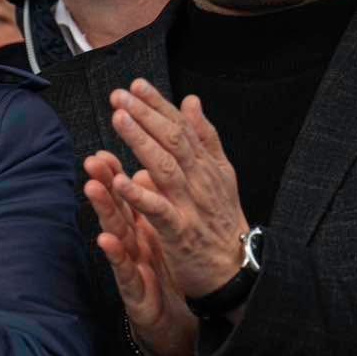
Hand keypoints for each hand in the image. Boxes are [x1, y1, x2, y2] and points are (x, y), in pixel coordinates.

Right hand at [84, 151, 197, 355]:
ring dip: (103, 209)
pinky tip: (105, 240)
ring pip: (115, 231)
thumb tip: (139, 173)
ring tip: (92, 187)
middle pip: (117, 206)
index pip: (128, 192)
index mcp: (143, 226)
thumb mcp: (160, 236)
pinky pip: (124, 269)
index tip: (109, 147)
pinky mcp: (134, 289)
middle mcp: (133, 240)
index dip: (118, 167)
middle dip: (104, 181)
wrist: (176, 323)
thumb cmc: (165, 277)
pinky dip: (114, 254)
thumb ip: (149, 205)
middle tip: (92, 158)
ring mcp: (131, 263)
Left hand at [105, 80, 249, 297]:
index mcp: (206, 166)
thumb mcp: (219, 174)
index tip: (135, 85)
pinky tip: (118, 180)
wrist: (238, 270)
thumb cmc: (221, 221)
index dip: (158, 105)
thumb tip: (191, 101)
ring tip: (119, 119)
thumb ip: (204, 138)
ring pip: (164, 167)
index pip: (180, 128)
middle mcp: (200, 180)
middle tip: (120, 95)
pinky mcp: (180, 232)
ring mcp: (190, 205)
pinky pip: (158, 210)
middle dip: (145, 115)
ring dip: (140, 141)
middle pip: (172, 141)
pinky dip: (139, 194)